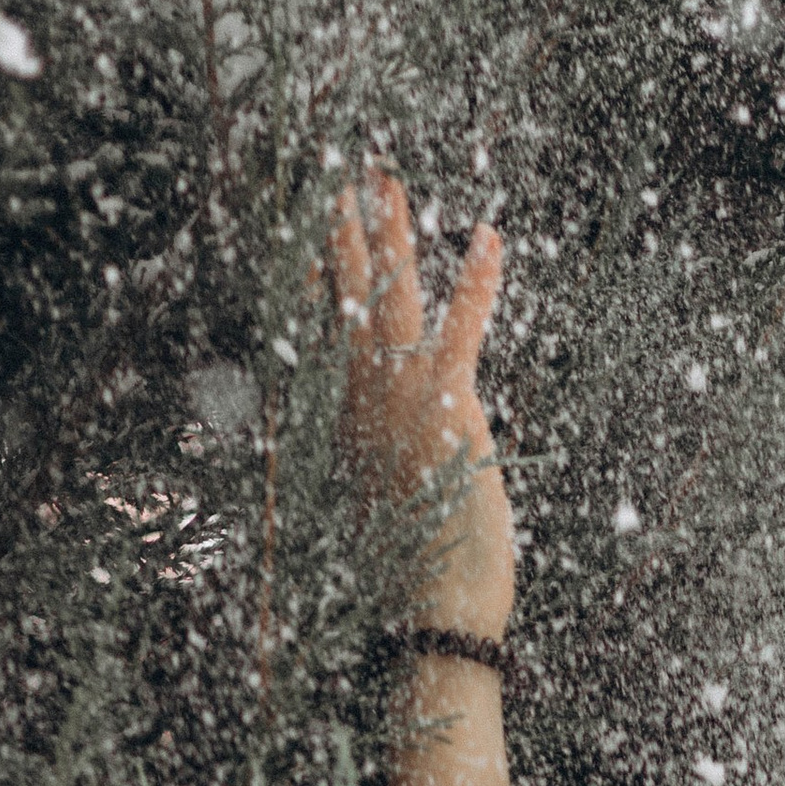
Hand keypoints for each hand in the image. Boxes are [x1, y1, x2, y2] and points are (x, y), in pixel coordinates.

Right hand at [331, 167, 514, 642]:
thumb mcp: (377, 516)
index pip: (315, 334)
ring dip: (388, 232)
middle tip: (329, 180)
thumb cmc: (406, 576)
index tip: (293, 238)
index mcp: (338, 424)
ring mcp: (396, 396)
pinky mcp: (445, 401)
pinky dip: (478, 280)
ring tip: (383, 178)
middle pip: (336, 296)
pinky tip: (491, 235)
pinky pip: (462, 325)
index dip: (305, 280)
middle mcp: (355, 400)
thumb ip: (371, 479)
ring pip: (386, 293)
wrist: (426, 607)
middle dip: (334, 233)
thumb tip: (370, 477)